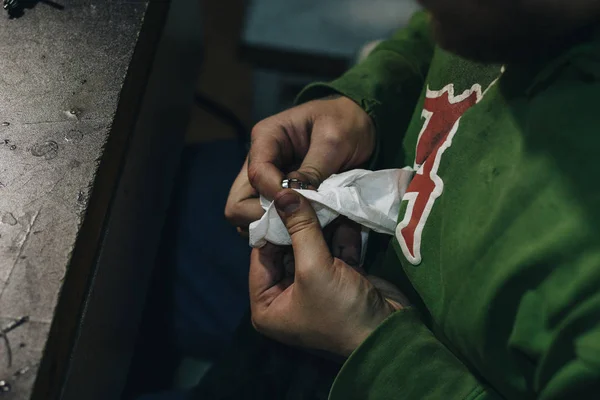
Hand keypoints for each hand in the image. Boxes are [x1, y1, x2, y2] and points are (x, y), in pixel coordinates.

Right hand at [225, 95, 375, 229]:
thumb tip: (294, 199)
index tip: (300, 206)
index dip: (275, 195)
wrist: (360, 125)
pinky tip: (305, 229)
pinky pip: (268, 221)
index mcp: (266, 137)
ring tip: (302, 227)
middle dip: (263, 218)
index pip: (256, 174)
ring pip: (249, 216)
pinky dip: (283, 229)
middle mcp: (258, 160)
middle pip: (239, 202)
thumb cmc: (346, 123)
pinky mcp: (278, 197)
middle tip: (295, 223)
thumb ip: (313, 169)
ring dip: (273, 227)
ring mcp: (266, 182)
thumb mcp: (334, 141)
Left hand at [250, 190, 408, 356]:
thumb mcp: (314, 268)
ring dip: (323, 225)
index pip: (261, 255)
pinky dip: (342, 236)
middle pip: (287, 248)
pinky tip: (346, 215)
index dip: (271, 225)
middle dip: (301, 222)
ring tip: (327, 198)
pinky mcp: (340, 279)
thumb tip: (283, 193)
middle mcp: (286, 297)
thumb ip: (300, 228)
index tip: (281, 193)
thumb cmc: (340, 310)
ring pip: (312, 246)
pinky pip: (334, 251)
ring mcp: (314, 287)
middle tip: (307, 191)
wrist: (390, 335)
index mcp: (267, 305)